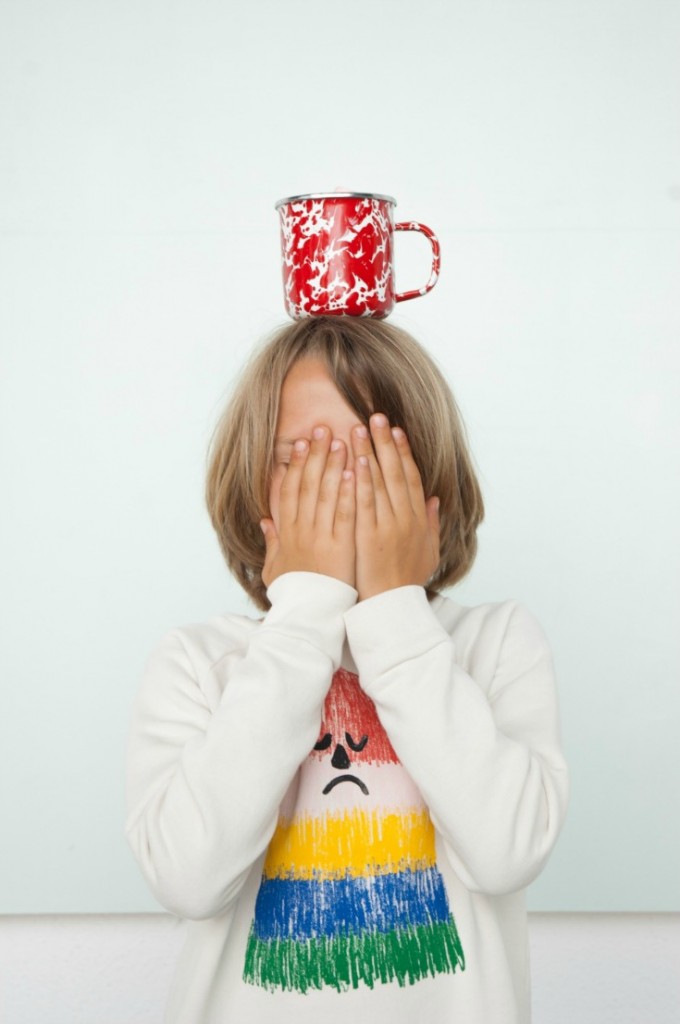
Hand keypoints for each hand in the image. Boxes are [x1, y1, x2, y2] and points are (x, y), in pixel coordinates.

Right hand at [260, 426, 355, 588]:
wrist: (308, 617)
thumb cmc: (295, 594)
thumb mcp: (275, 568)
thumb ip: (272, 543)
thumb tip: (266, 522)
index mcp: (288, 533)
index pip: (290, 491)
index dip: (296, 465)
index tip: (301, 443)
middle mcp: (301, 530)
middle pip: (308, 485)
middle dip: (315, 455)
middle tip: (323, 428)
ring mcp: (320, 537)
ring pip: (326, 494)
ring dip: (333, 464)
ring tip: (341, 439)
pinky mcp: (339, 547)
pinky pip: (344, 514)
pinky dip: (349, 491)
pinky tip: (355, 470)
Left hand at [352, 414, 439, 600]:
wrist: (392, 607)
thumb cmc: (407, 580)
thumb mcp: (428, 551)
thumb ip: (432, 523)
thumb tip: (435, 500)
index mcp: (419, 519)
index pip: (411, 477)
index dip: (403, 452)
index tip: (396, 430)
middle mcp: (406, 518)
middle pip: (396, 471)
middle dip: (386, 442)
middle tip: (376, 416)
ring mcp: (389, 525)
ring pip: (380, 482)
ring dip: (371, 452)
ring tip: (360, 428)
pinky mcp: (370, 535)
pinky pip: (366, 502)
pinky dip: (363, 480)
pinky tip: (356, 460)